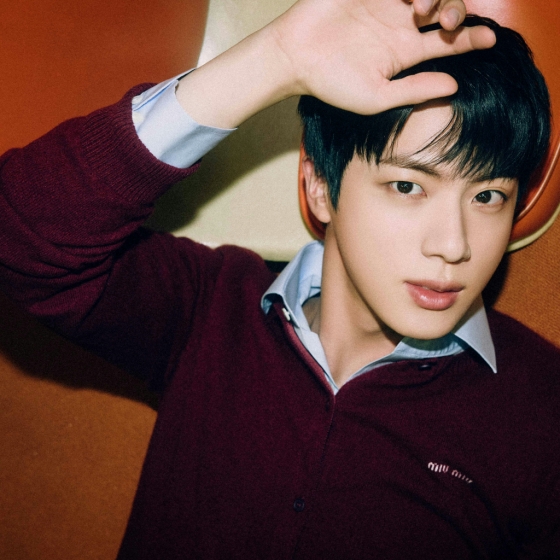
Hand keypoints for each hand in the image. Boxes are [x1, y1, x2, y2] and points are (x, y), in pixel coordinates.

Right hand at [270, 0, 495, 113]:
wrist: (295, 57)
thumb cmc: (331, 83)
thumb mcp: (376, 96)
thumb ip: (414, 90)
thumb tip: (454, 86)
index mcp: (404, 52)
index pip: (446, 43)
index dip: (471, 39)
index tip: (490, 39)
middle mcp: (401, 25)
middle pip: (445, 10)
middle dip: (458, 11)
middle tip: (451, 22)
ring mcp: (386, 2)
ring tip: (421, 10)